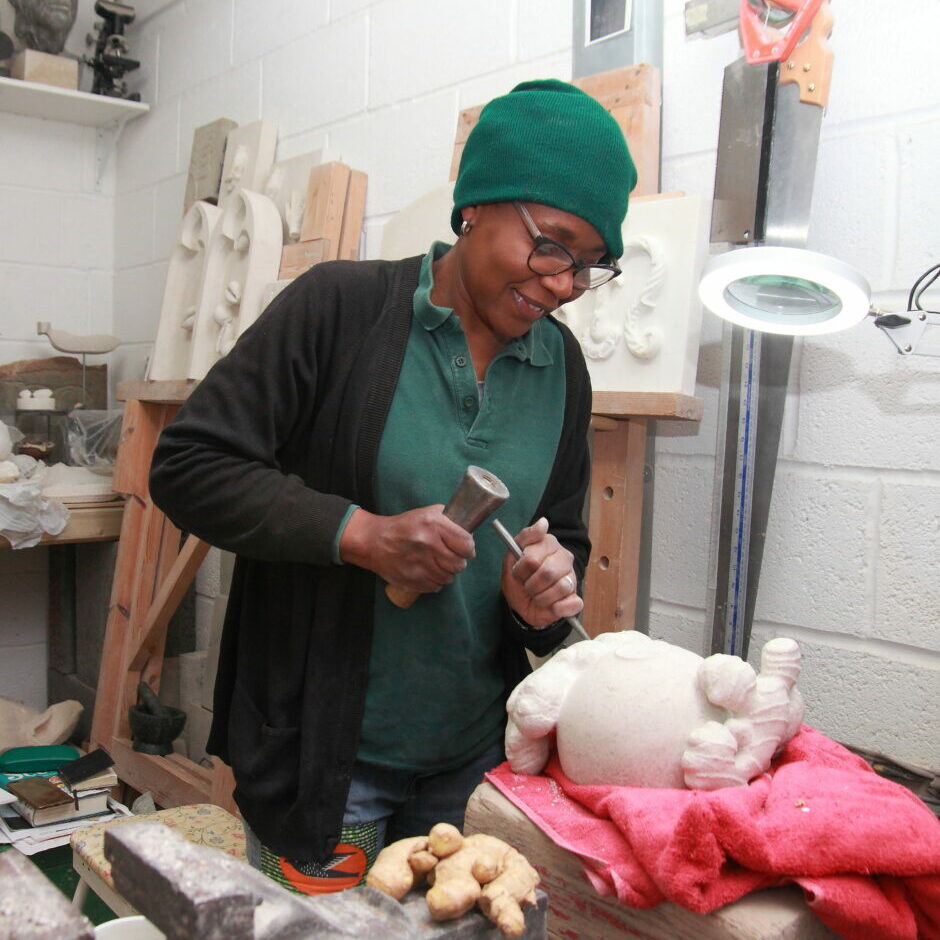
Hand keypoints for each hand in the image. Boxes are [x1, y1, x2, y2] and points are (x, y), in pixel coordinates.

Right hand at [339, 505, 475, 593]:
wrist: (374, 542)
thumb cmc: (403, 526)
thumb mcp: (425, 513)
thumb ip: (447, 518)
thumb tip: (467, 528)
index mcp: (433, 525)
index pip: (466, 544)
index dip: (468, 548)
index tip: (464, 549)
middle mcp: (428, 544)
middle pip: (459, 564)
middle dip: (458, 562)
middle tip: (451, 558)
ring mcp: (420, 565)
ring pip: (448, 578)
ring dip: (446, 573)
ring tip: (438, 565)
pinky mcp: (413, 580)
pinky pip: (436, 587)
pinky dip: (435, 582)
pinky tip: (429, 572)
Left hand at [500, 517, 582, 627]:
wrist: (520, 603)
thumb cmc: (518, 578)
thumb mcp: (512, 556)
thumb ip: (525, 537)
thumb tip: (543, 522)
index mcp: (548, 544)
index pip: (532, 559)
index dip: (521, 570)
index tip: (518, 572)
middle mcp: (564, 558)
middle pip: (547, 573)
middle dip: (531, 585)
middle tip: (527, 586)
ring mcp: (572, 578)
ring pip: (561, 588)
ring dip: (541, 597)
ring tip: (537, 596)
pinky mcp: (575, 598)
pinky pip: (573, 604)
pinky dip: (557, 608)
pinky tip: (550, 606)